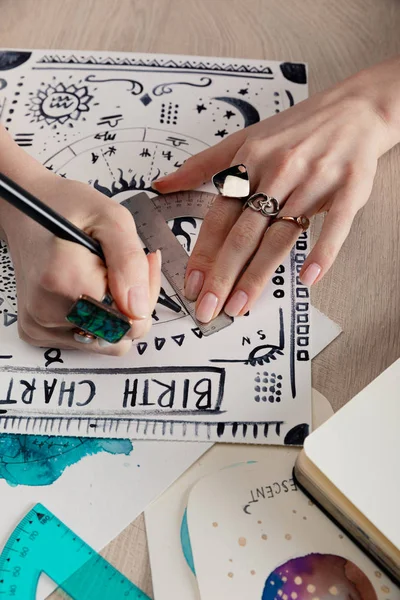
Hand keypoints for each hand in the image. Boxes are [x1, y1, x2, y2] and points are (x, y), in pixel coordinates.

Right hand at [2, 171, 160, 354]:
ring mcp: (40, 325)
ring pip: (103, 341)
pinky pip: (84, 339)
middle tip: (127, 268)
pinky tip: (91, 289)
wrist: (28, 211)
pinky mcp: (37, 331)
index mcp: (65, 281)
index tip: (143, 266)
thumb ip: (130, 263)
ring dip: (114, 312)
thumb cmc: (66, 209)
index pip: (129, 323)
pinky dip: (95, 318)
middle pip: (118, 336)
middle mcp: (47, 311)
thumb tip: (138, 308)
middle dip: (132, 304)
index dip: (145, 297)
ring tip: (107, 276)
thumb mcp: (112, 219)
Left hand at [153, 71, 394, 322]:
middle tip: (209, 308)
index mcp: (250, 163)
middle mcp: (278, 173)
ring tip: (241, 304)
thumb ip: (203, 166)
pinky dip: (321, 252)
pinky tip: (306, 278)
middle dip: (223, 275)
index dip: (203, 254)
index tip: (192, 284)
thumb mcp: (244, 139)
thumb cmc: (297, 128)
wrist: (354, 110)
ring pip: (280, 236)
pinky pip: (333, 226)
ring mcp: (313, 181)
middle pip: (244, 233)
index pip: (219, 217)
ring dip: (258, 274)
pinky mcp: (349, 188)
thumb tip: (162, 184)